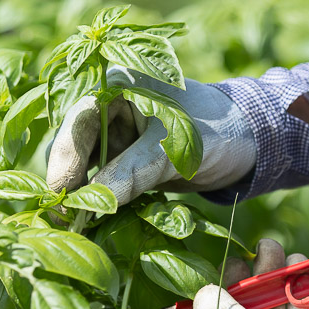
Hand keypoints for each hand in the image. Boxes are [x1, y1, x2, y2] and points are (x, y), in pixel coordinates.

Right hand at [46, 66, 256, 205]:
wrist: (247, 143)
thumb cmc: (216, 130)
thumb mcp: (173, 149)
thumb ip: (131, 172)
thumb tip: (90, 204)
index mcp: (118, 84)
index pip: (78, 118)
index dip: (64, 156)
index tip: (61, 192)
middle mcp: (109, 105)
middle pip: (72, 143)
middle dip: (67, 179)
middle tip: (64, 218)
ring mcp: (115, 134)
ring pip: (82, 165)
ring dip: (78, 193)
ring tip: (74, 224)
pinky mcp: (123, 159)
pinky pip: (100, 180)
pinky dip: (96, 200)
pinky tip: (92, 220)